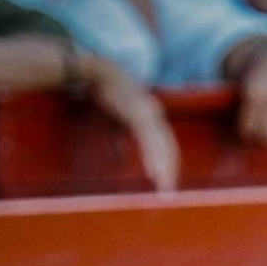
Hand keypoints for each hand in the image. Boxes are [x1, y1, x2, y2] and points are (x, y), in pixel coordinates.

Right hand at [86, 56, 179, 191]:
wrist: (96, 70)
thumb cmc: (106, 93)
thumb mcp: (117, 120)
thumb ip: (122, 138)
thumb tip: (122, 157)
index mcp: (152, 117)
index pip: (166, 146)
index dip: (168, 164)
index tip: (169, 183)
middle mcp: (155, 115)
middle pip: (168, 149)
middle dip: (170, 172)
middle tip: (169, 195)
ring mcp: (148, 113)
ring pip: (161, 146)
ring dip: (163, 169)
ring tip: (164, 188)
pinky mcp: (137, 112)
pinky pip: (148, 139)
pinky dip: (152, 157)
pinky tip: (153, 172)